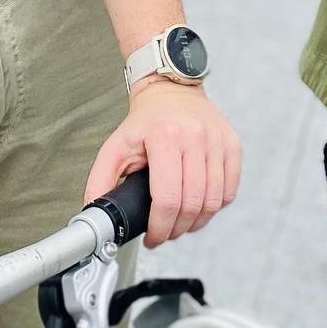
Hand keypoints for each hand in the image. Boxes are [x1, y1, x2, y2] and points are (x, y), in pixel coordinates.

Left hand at [83, 81, 241, 246]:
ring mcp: (217, 140)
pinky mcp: (232, 144)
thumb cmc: (145, 121)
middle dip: (177, 229)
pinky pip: (230, 191)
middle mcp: (195, 136)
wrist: (171, 91)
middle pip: (192, 204)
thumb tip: (94, 211)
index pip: (168, 199)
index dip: (160, 228)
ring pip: (214, 202)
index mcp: (164, 136)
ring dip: (196, 222)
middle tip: (165, 233)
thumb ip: (100, 179)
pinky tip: (199, 206)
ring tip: (181, 223)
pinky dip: (215, 207)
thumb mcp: (116, 146)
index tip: (152, 237)